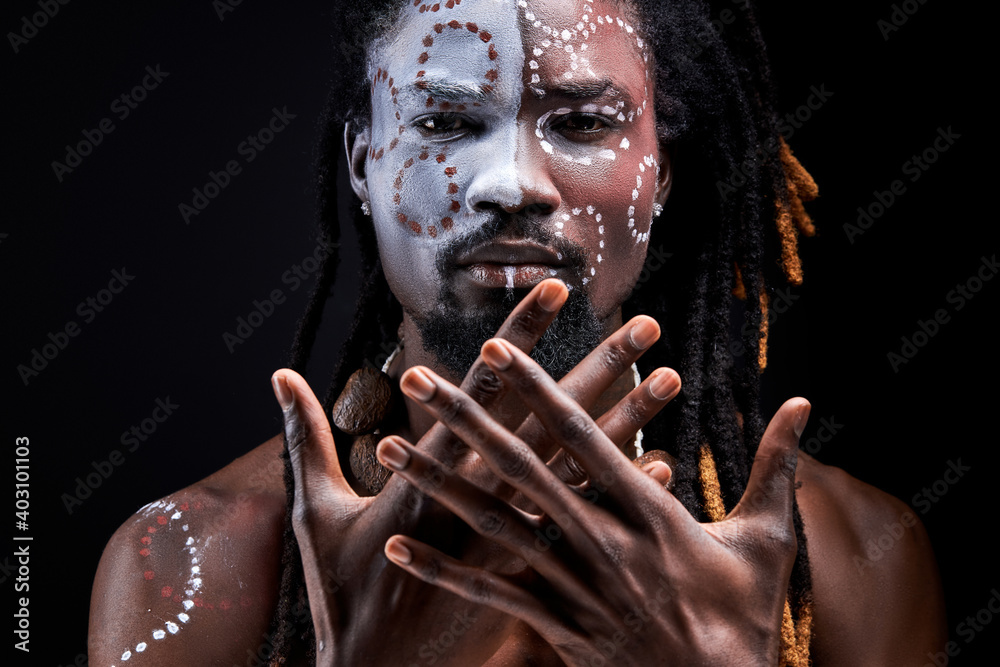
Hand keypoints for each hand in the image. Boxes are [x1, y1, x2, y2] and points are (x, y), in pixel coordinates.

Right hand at [272, 279, 676, 664]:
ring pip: (581, 469)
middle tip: (647, 325)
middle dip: (600, 366)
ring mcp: (512, 537)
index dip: (521, 336)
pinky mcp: (531, 573)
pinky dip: (620, 497)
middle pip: (551, 420)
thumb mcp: (315, 510)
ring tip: (671, 381)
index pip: (485, 389)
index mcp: (428, 473)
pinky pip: (585, 527)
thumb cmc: (341, 593)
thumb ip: (305, 437)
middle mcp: (481, 497)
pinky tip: (661, 467)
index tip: (560, 290)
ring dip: (627, 422)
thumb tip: (280, 376)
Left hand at [378, 338, 809, 665]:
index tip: (496, 347)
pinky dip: (444, 572)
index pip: (580, 434)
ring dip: (437, 485)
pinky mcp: (556, 627)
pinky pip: (491, 595)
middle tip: (416, 377)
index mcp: (646, 511)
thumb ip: (778, 466)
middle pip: (520, 468)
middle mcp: (598, 541)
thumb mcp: (770, 539)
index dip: (535, 387)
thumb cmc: (745, 619)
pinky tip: (398, 550)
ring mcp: (572, 586)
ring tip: (388, 448)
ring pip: (492, 526)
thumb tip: (805, 404)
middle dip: (466, 418)